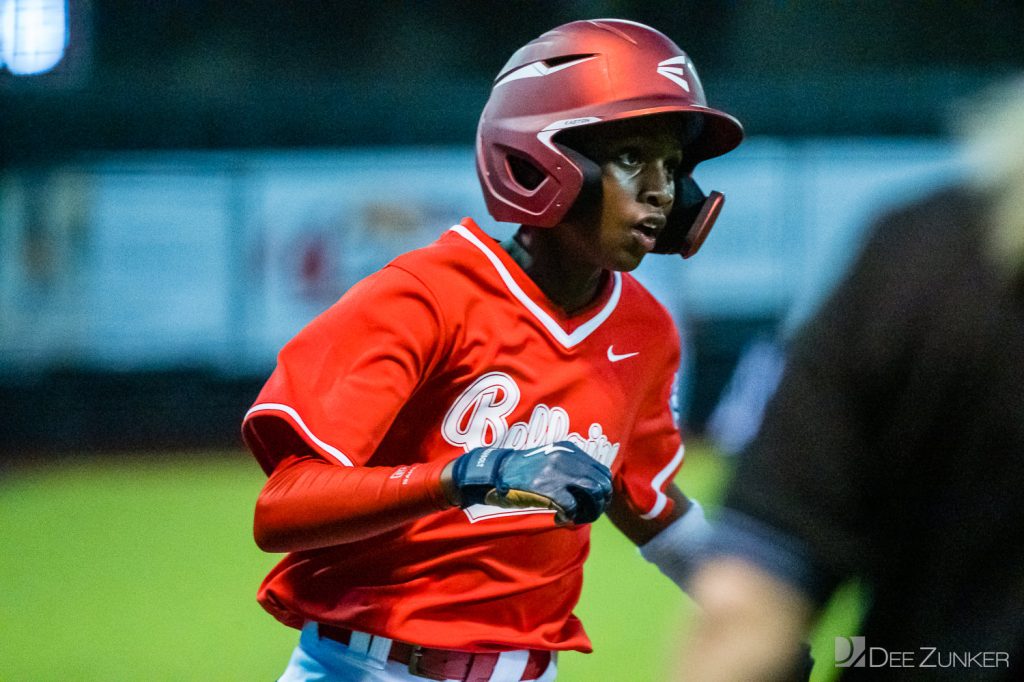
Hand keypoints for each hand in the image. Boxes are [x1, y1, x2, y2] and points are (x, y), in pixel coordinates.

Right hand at [448, 441, 612, 523]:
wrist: (496, 471)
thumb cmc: (521, 469)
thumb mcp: (550, 458)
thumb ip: (570, 466)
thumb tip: (590, 486)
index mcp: (569, 450)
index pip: (602, 471)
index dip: (603, 490)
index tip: (594, 501)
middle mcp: (567, 459)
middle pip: (602, 484)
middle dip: (600, 503)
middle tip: (589, 513)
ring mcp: (558, 474)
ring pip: (593, 494)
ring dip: (590, 510)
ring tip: (578, 517)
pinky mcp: (548, 490)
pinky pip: (572, 507)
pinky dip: (569, 517)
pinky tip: (560, 518)